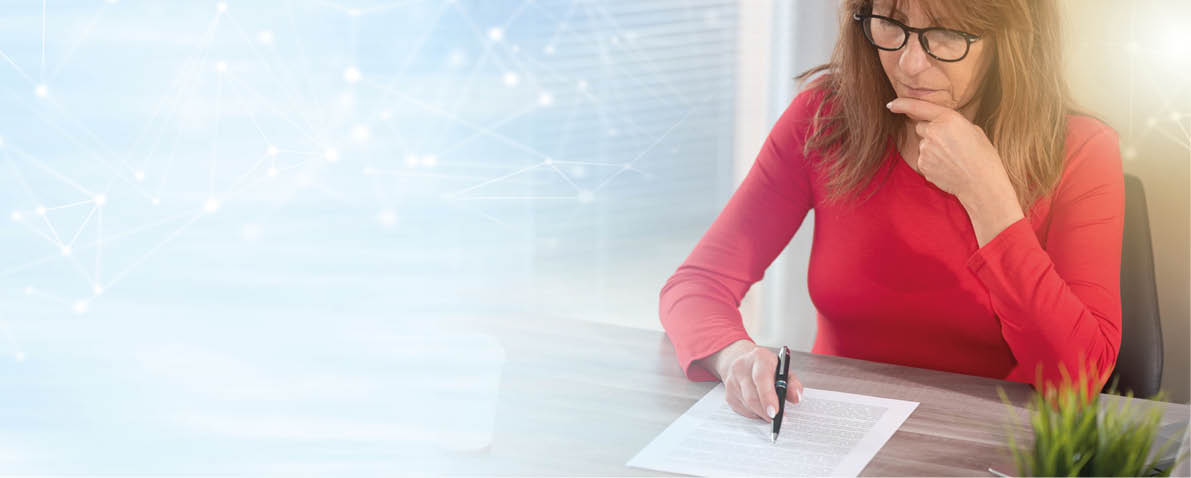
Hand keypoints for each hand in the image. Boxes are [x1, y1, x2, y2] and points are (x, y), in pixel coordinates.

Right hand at [696, 340, 803, 421]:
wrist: (743, 361)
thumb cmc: (767, 367)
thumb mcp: (784, 370)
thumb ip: (792, 384)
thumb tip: (795, 398)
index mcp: (759, 357)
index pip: (761, 378)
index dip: (768, 397)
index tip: (775, 413)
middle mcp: (741, 367)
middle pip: (752, 396)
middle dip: (765, 412)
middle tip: (777, 420)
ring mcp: (731, 381)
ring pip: (747, 405)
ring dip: (761, 413)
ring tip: (771, 412)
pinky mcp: (728, 394)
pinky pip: (742, 410)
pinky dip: (754, 413)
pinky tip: (760, 407)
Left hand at [887, 98, 1024, 246]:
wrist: (981, 183)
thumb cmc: (982, 155)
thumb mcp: (973, 130)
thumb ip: (951, 123)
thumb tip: (938, 124)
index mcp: (948, 119)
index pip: (919, 107)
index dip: (903, 104)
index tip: (891, 105)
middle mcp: (933, 132)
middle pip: (922, 127)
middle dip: (932, 132)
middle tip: (950, 144)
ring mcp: (925, 150)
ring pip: (923, 144)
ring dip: (933, 149)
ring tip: (952, 158)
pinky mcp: (922, 164)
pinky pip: (923, 158)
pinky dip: (932, 162)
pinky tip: (947, 167)